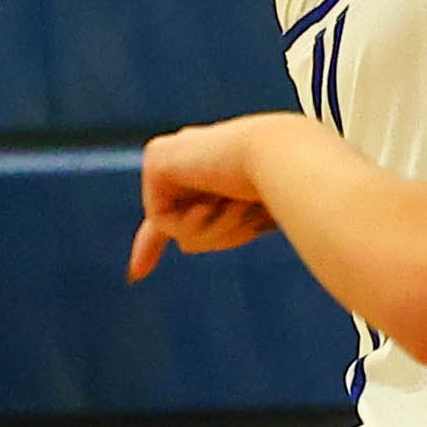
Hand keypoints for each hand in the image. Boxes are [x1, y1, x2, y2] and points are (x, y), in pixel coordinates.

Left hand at [130, 113, 297, 275]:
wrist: (285, 157)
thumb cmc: (290, 187)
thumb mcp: (256, 221)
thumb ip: (222, 230)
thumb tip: (185, 244)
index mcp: (217, 164)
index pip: (179, 207)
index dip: (155, 242)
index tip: (137, 272)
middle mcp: (191, 153)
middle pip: (183, 228)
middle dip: (216, 236)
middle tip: (247, 213)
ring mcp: (172, 154)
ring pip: (176, 228)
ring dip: (211, 232)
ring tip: (238, 205)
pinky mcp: (156, 159)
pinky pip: (161, 221)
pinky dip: (190, 225)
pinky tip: (212, 204)